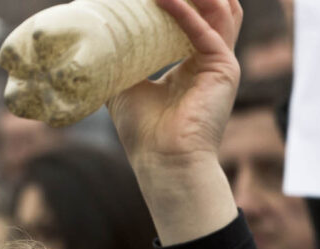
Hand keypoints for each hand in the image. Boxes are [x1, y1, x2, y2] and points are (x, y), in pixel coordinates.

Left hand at [107, 0, 242, 243]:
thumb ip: (122, 59)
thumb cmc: (144, 133)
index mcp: (191, 63)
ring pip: (218, 11)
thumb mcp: (126, 86)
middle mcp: (210, 59)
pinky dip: (184, 12)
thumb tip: (97, 39)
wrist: (163, 162)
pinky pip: (205, 32)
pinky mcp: (222, 69)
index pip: (193, 17)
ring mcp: (220, 63)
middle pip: (213, 8)